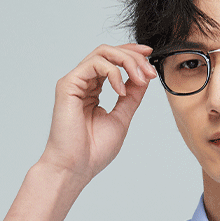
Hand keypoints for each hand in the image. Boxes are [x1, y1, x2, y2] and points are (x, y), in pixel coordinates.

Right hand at [38, 42, 158, 184]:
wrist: (75, 167)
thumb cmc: (93, 151)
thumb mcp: (122, 118)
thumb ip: (132, 97)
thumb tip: (144, 77)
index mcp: (93, 90)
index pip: (113, 62)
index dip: (133, 55)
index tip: (151, 59)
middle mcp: (83, 83)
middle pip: (109, 52)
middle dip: (134, 57)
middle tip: (150, 72)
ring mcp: (75, 82)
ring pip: (103, 53)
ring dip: (127, 61)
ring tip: (140, 79)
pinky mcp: (68, 84)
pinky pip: (95, 64)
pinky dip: (114, 72)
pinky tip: (121, 91)